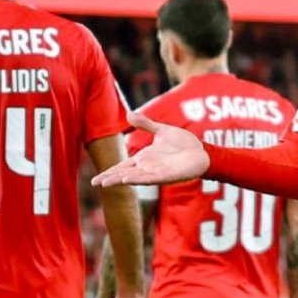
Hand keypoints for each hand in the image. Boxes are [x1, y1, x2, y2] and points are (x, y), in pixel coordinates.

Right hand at [90, 112, 208, 187]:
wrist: (202, 151)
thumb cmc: (183, 143)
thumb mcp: (162, 130)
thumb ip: (146, 124)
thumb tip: (129, 114)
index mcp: (144, 158)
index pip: (122, 166)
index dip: (109, 172)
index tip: (94, 180)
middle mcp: (148, 167)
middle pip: (124, 174)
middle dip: (110, 179)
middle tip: (95, 183)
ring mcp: (157, 172)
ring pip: (135, 178)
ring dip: (121, 180)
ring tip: (107, 182)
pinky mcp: (167, 176)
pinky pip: (150, 179)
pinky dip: (138, 179)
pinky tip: (127, 180)